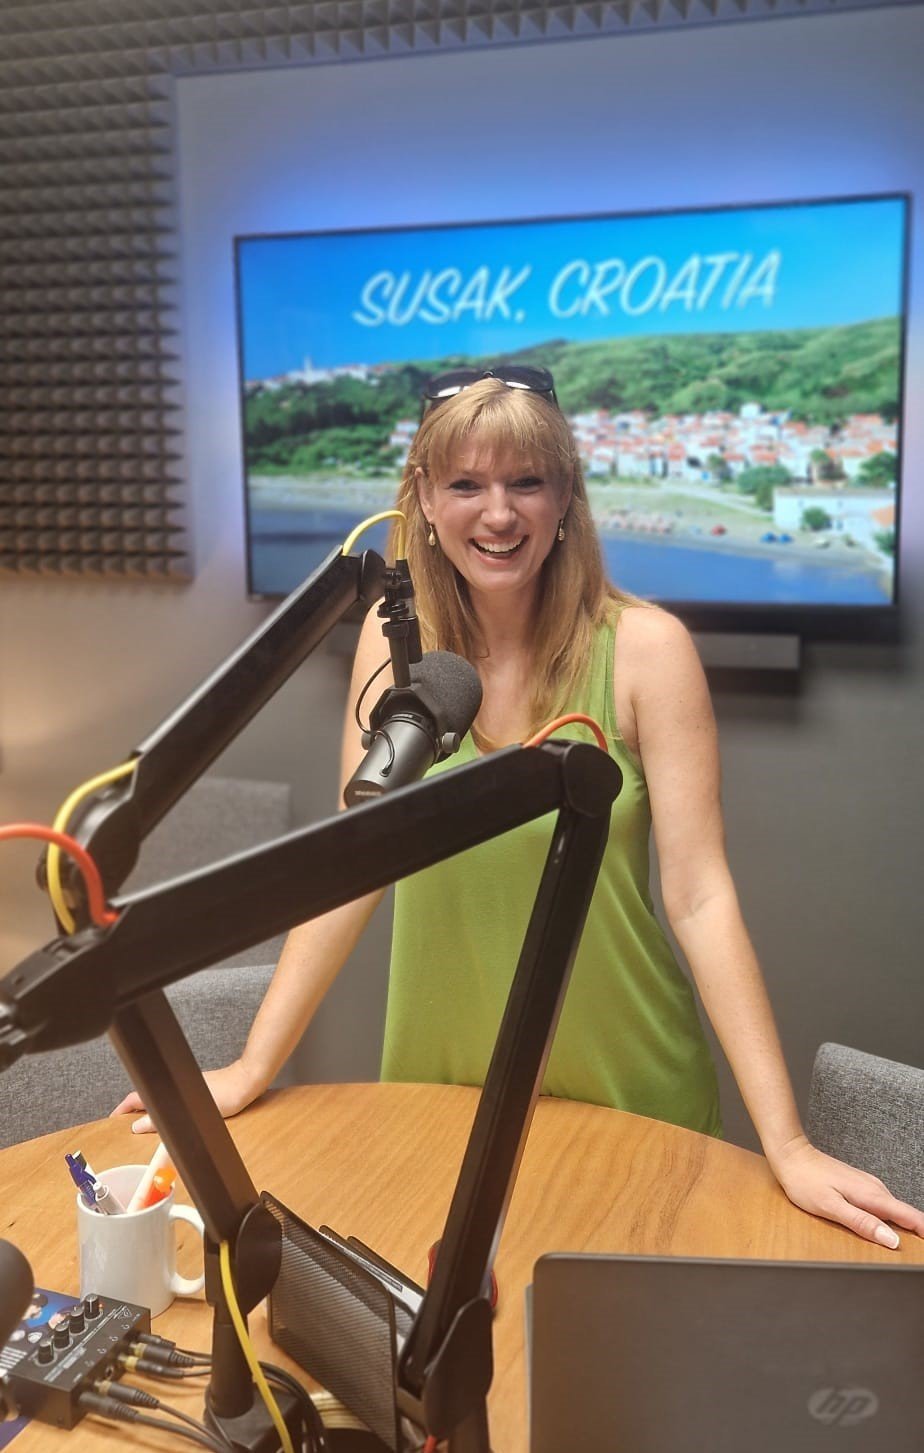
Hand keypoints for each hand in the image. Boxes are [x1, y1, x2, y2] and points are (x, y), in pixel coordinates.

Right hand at [110, 1060, 262, 1134]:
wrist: (247, 1083)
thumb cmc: (225, 1094)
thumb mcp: (190, 1113)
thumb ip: (162, 1121)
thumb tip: (137, 1127)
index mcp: (168, 1088)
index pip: (135, 1098)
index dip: (122, 1109)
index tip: (111, 1119)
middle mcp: (173, 1086)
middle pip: (145, 1098)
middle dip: (132, 1112)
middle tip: (124, 1127)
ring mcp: (184, 1088)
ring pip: (159, 1100)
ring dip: (149, 1112)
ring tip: (142, 1128)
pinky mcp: (195, 1092)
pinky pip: (172, 1102)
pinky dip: (165, 1111)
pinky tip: (169, 1121)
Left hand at [770, 1135, 923, 1248]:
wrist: (791, 1155)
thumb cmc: (805, 1181)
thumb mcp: (831, 1207)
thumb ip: (862, 1223)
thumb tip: (891, 1240)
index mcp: (871, 1196)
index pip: (909, 1216)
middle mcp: (875, 1188)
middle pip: (906, 1215)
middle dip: (918, 1232)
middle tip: (920, 1252)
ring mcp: (868, 1186)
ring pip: (894, 1210)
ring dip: (906, 1226)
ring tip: (915, 1241)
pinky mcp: (860, 1186)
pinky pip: (882, 1205)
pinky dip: (890, 1218)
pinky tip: (887, 1228)